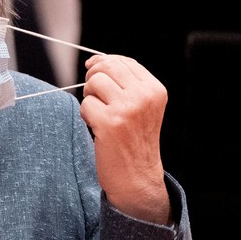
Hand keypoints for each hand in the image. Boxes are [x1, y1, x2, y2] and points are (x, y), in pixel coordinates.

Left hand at [79, 54, 170, 224]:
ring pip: (94, 83)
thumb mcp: (141, 107)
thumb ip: (124, 82)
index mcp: (154, 90)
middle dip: (94, 77)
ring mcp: (128, 109)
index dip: (103, 61)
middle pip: (107, 67)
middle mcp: (144, 96)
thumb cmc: (134, 140)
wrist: (137, 178)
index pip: (124, 61)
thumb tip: (94, 61)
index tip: (93, 68)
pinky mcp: (110, 123)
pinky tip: (97, 128)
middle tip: (94, 94)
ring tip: (99, 114)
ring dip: (89, 97)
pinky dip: (86, 115)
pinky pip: (85, 104)